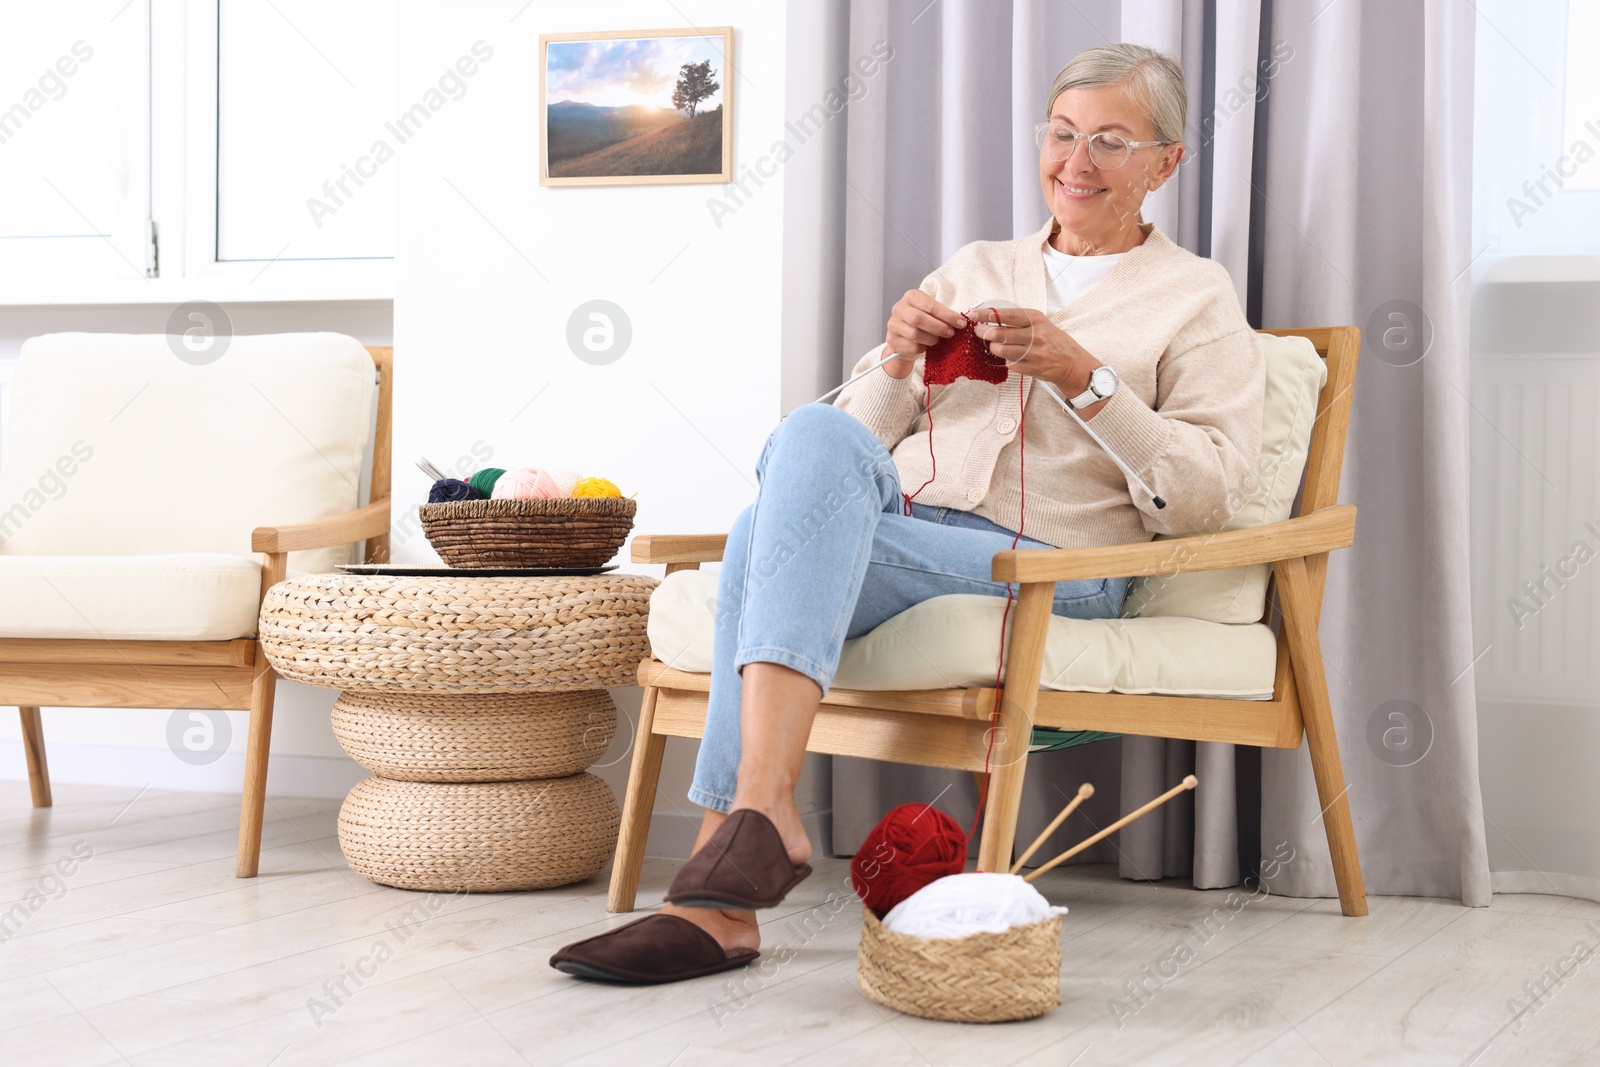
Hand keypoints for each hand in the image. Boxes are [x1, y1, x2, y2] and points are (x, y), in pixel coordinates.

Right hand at [883, 290, 967, 379]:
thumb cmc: (922, 324)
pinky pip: (912, 347)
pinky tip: (926, 346)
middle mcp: (899, 308)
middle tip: (951, 333)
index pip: (930, 305)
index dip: (947, 315)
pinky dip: (923, 348)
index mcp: (911, 297)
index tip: (961, 323)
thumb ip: (944, 315)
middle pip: (919, 319)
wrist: (904, 340)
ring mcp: (893, 325)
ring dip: (931, 339)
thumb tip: (963, 320)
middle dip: (939, 327)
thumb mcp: (932, 314)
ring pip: (915, 334)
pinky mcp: (892, 340)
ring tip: (938, 340)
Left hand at [970, 307, 1099, 394]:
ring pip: (1002, 350)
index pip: (1005, 315)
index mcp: (1036, 319)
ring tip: (994, 346)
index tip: (974, 314)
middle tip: (979, 332)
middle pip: (1000, 333)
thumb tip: (991, 319)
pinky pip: (1010, 364)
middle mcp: (1036, 334)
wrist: (1071, 362)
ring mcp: (1034, 352)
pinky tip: (1009, 357)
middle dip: (984, 333)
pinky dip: (1006, 361)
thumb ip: (1018, 320)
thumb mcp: (1039, 323)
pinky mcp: (1032, 368)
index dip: (986, 315)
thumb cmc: (1052, 340)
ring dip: (994, 348)